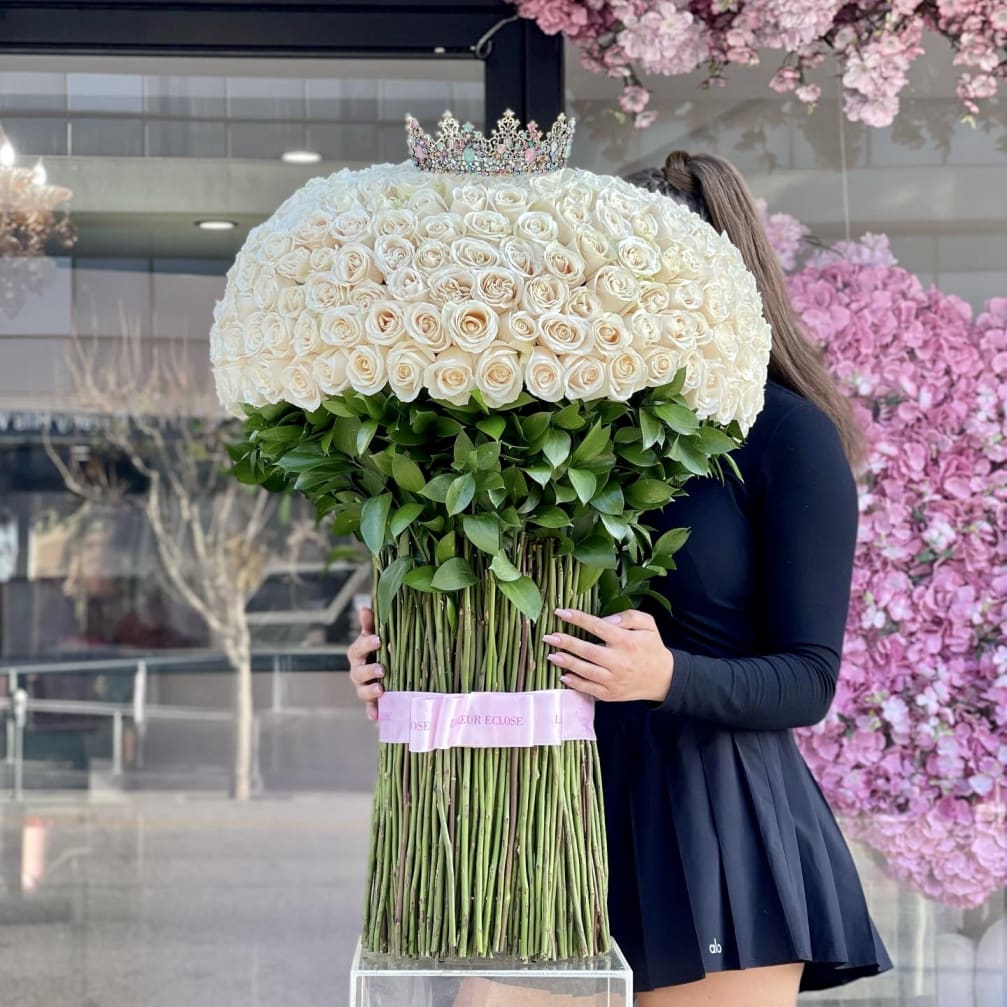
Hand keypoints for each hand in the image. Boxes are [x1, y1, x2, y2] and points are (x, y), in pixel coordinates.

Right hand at [348, 606, 382, 721]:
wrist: (383, 673)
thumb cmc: (379, 650)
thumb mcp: (376, 636)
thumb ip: (371, 624)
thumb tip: (365, 607)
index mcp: (358, 654)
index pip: (358, 648)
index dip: (366, 644)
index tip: (378, 639)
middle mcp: (358, 672)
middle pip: (358, 672)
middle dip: (369, 670)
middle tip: (382, 668)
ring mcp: (363, 688)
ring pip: (362, 691)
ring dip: (370, 691)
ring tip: (381, 690)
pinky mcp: (371, 703)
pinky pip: (370, 709)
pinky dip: (372, 712)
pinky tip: (376, 716)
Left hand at [543, 608, 673, 703]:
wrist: (664, 679)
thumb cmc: (652, 648)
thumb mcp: (648, 625)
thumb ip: (628, 616)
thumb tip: (605, 619)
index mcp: (626, 641)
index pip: (597, 627)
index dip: (578, 619)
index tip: (560, 612)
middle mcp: (619, 661)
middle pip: (588, 651)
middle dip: (566, 643)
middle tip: (549, 636)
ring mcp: (614, 680)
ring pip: (586, 671)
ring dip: (567, 663)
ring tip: (550, 655)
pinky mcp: (611, 694)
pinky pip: (589, 689)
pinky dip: (575, 683)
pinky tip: (563, 675)